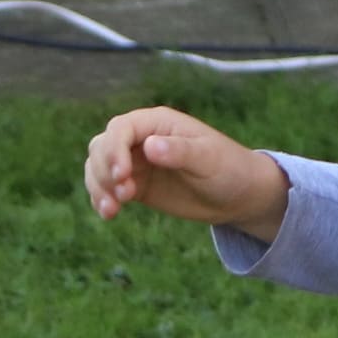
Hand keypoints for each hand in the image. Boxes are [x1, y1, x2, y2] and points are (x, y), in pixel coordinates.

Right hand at [82, 104, 294, 236]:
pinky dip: (102, 199)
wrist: (238, 196)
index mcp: (157, 123)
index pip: (121, 129)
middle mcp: (141, 139)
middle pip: (102, 146)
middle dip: (104, 169)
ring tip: (112, 210)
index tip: (122, 175)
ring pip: (98, 168)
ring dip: (98, 186)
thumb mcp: (208, 159)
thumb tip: (149, 146)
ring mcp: (136, 163)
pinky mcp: (135, 185)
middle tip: (124, 195)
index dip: (114, 150)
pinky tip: (108, 214)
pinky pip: (107, 188)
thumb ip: (180, 151)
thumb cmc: (229, 169)